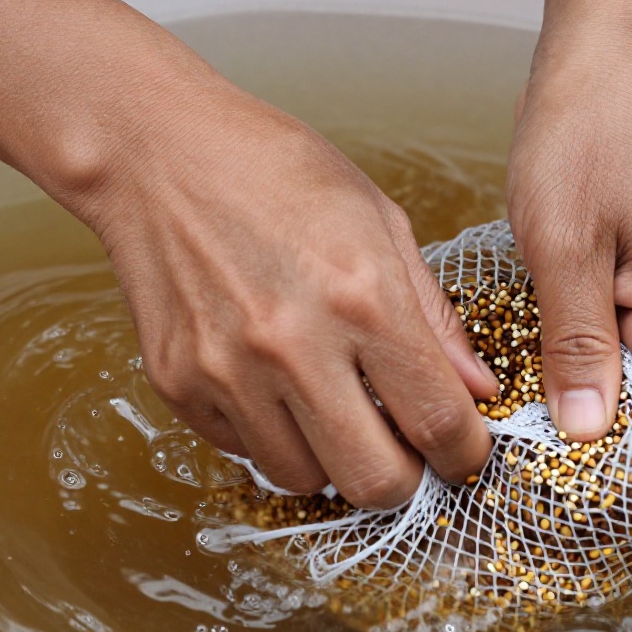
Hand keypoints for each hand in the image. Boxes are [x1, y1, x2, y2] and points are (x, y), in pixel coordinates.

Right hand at [66, 61, 499, 508]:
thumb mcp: (378, 220)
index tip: (463, 451)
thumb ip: (433, 316)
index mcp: (362, 296)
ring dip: (331, 458)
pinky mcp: (179, 385)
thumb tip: (477, 390)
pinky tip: (273, 381)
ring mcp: (228, 371)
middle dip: (403, 479)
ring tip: (331, 405)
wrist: (155, 150)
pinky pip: (244, 452)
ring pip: (305, 480)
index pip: (439, 423)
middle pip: (374, 481)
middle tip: (403, 448)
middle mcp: (295, 345)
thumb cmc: (272, 169)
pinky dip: (270, 434)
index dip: (465, 454)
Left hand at [508, 65, 631, 438]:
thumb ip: (576, 345)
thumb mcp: (566, 247)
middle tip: (503, 467)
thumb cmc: (585, 136)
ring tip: (502, 433)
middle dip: (578, 441)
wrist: (601, 63)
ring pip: (618, 385)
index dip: (598, 462)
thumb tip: (583, 437)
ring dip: (566, 405)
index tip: (533, 487)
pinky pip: (604, 348)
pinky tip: (518, 377)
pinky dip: (564, 364)